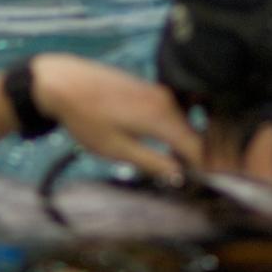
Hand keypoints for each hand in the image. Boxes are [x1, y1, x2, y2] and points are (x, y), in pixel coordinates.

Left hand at [31, 55, 200, 179]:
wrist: (66, 83)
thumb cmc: (88, 119)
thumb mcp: (118, 150)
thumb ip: (153, 163)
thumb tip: (179, 177)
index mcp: (162, 116)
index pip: (198, 146)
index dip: (205, 169)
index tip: (204, 188)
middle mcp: (167, 101)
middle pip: (195, 134)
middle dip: (197, 159)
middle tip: (188, 183)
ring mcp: (160, 93)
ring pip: (185, 124)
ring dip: (185, 147)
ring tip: (174, 170)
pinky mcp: (151, 90)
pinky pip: (173, 114)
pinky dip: (174, 133)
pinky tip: (163, 149)